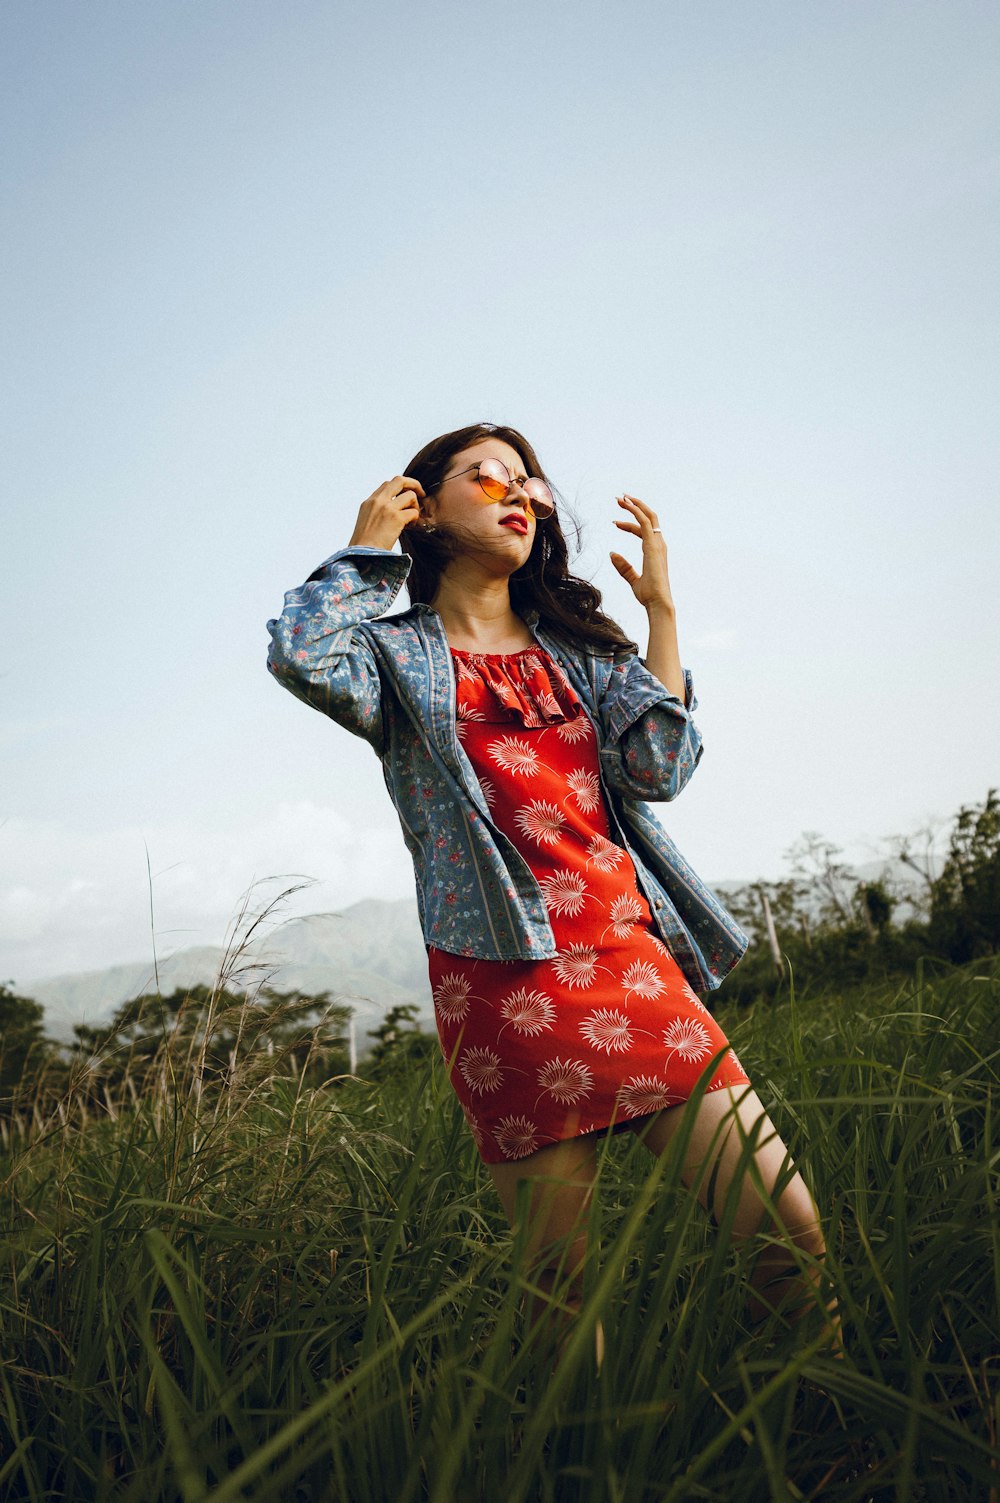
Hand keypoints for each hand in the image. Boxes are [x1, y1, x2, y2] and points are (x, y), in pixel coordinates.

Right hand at [348, 475, 426, 550]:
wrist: (362, 556)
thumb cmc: (365, 545)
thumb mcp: (366, 522)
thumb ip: (378, 512)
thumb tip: (395, 510)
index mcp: (369, 502)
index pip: (387, 484)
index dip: (400, 488)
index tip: (406, 497)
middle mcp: (378, 501)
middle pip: (400, 480)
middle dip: (414, 484)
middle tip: (421, 495)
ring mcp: (387, 508)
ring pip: (410, 495)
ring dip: (415, 506)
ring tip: (412, 519)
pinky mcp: (396, 518)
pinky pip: (413, 512)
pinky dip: (416, 519)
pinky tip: (411, 527)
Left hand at [609, 494, 674, 612]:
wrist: (657, 602)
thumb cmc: (649, 595)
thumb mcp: (633, 579)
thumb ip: (624, 567)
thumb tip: (612, 554)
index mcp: (655, 552)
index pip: (643, 531)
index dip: (629, 525)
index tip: (615, 522)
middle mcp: (658, 545)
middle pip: (648, 518)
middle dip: (635, 507)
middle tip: (619, 499)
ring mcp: (657, 544)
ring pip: (648, 516)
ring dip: (634, 505)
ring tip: (620, 498)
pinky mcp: (653, 546)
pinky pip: (644, 522)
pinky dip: (635, 511)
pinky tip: (626, 505)